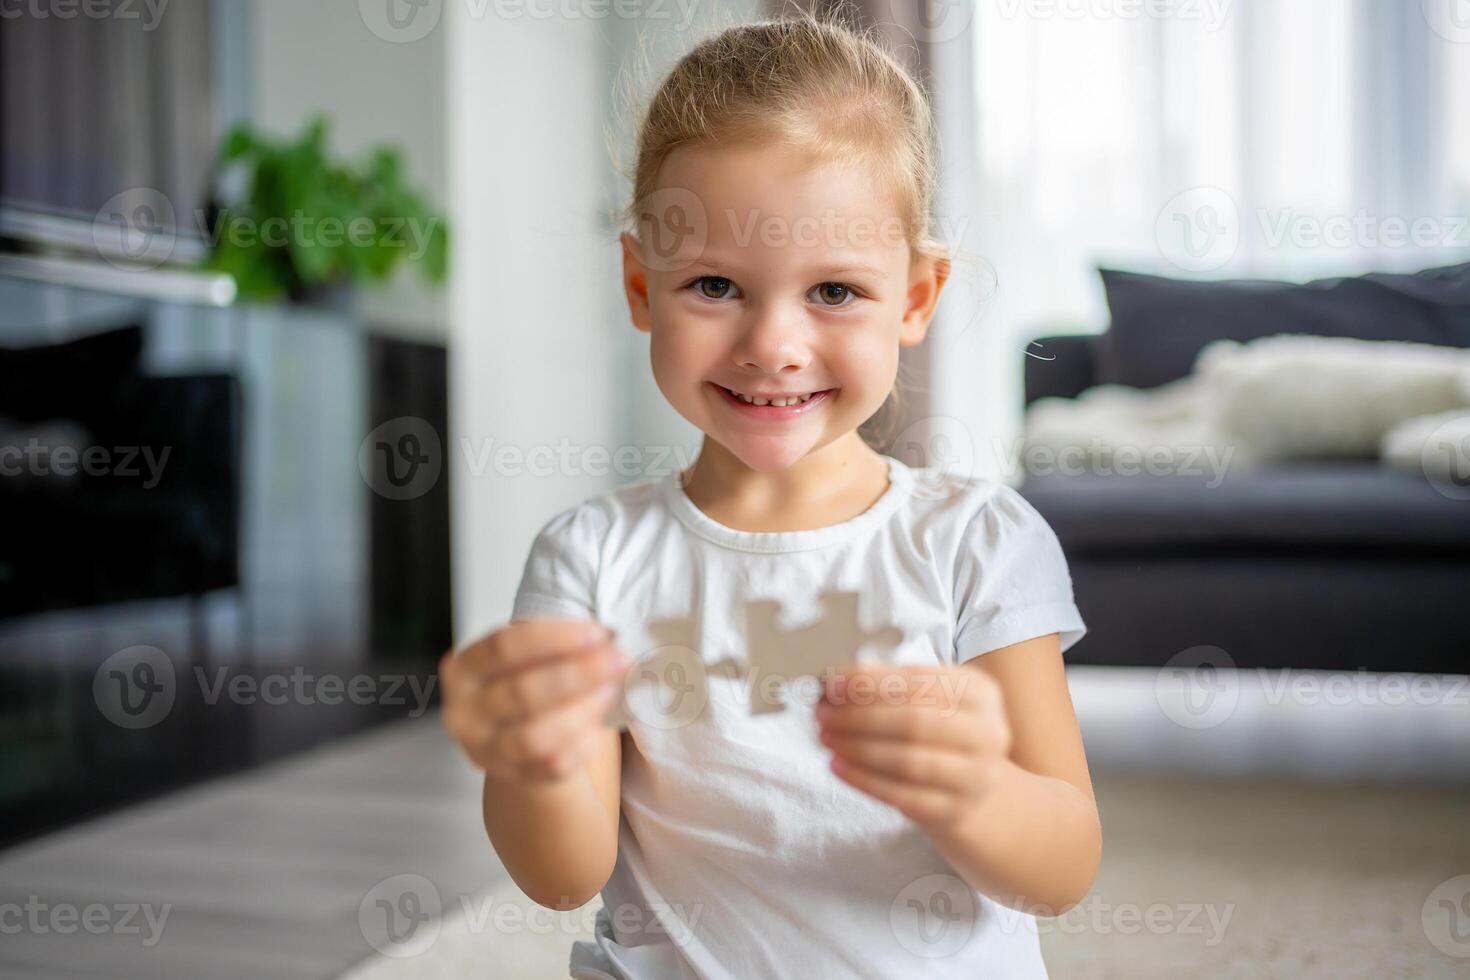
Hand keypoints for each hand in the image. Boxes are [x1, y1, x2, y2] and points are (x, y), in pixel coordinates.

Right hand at [439, 618, 627, 782]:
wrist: (516, 731)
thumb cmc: (525, 680)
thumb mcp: (526, 655)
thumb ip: (554, 645)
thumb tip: (605, 640)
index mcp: (463, 669)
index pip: (503, 648)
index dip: (554, 639)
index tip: (597, 633)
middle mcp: (464, 712)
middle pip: (522, 692)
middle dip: (578, 674)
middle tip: (617, 660)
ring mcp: (485, 750)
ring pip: (535, 738)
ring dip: (581, 712)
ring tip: (611, 691)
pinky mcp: (512, 776)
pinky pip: (552, 765)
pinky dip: (582, 742)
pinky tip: (600, 722)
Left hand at [815, 664, 1012, 831]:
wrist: (970, 786)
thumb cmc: (940, 732)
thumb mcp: (930, 699)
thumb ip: (891, 684)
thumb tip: (840, 680)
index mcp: (982, 693)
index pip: (921, 681)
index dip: (871, 682)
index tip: (832, 684)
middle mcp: (988, 734)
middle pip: (915, 722)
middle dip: (860, 716)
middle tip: (823, 714)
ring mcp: (975, 777)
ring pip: (907, 762)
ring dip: (857, 748)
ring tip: (826, 737)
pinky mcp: (954, 811)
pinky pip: (901, 796)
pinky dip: (863, 779)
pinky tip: (837, 765)